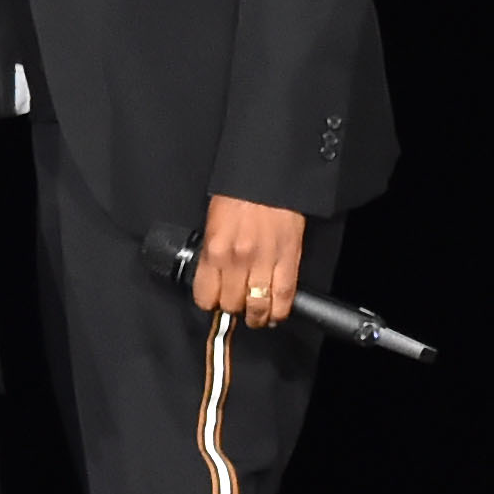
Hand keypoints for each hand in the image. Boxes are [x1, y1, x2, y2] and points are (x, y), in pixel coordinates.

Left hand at [191, 194, 307, 326]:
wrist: (268, 176)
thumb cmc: (240, 194)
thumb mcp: (214, 221)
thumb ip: (213, 250)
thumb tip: (213, 275)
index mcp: (215, 249)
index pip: (206, 294)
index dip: (209, 301)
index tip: (213, 300)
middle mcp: (237, 260)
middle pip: (231, 304)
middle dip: (232, 308)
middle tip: (235, 304)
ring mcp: (264, 262)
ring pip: (258, 306)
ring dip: (256, 316)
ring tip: (256, 317)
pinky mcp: (288, 260)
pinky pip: (284, 296)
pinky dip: (279, 311)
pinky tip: (275, 314)